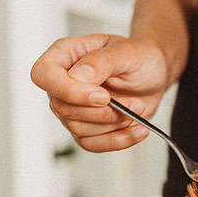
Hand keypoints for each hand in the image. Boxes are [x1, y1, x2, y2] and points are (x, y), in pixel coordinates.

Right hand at [30, 33, 168, 151]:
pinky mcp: (86, 128)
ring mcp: (72, 107)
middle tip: (132, 104)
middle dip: (102, 112)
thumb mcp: (126, 52)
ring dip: (113, 124)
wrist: (153, 76)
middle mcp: (63, 82)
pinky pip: (92, 144)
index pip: (44, 75)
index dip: (69, 91)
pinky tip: (137, 130)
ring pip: (78, 129)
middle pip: (62, 108)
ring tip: (137, 109)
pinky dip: (118, 140)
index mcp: (64, 55)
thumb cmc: (138, 58)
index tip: (103, 96)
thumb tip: (78, 77)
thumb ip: (101, 61)